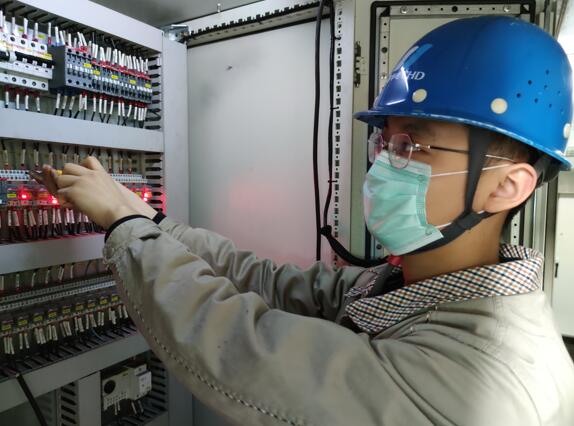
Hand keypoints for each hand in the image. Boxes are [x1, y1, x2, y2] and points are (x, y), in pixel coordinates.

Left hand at [42, 162, 156, 220]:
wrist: (118, 213)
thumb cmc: (117, 207)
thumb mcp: (111, 189)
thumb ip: (97, 185)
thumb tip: (84, 191)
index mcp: (101, 173)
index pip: (88, 160)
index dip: (81, 167)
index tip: (82, 176)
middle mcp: (90, 174)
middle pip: (68, 167)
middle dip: (66, 177)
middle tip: (71, 188)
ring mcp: (81, 182)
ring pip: (60, 179)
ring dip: (63, 189)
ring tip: (71, 198)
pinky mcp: (74, 191)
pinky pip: (60, 193)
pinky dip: (64, 200)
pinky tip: (73, 205)